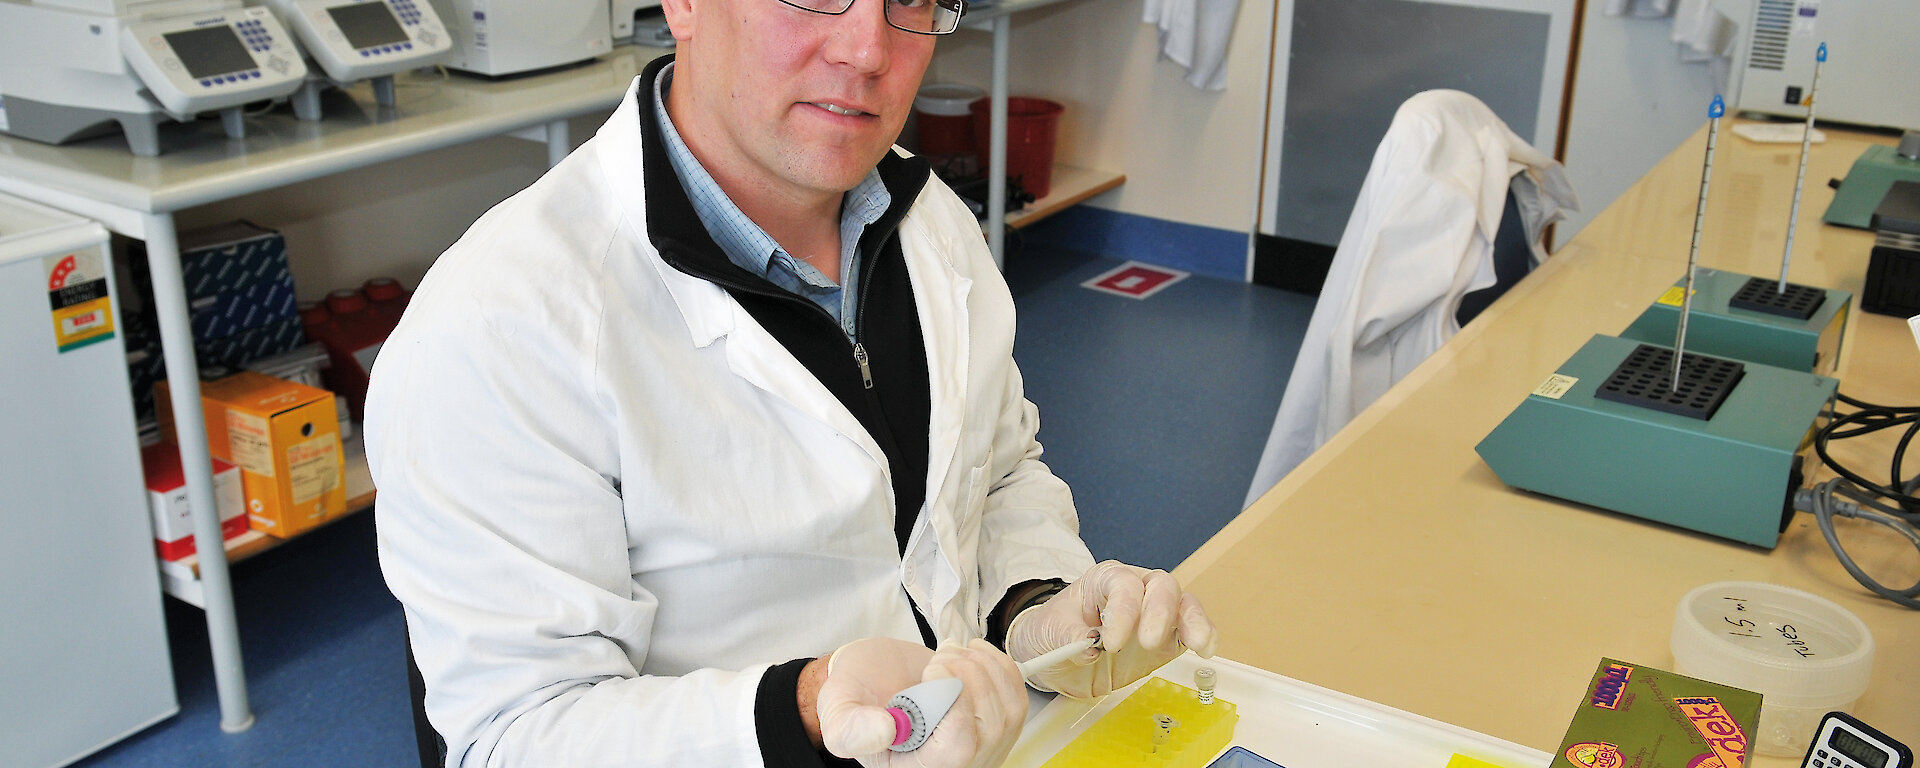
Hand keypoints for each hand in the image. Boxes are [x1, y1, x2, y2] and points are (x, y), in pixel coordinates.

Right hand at [816, 637, 1028, 767]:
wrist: (874, 680)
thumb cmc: (857, 696)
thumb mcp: (837, 712)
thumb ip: (848, 728)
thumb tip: (886, 730)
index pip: (960, 746)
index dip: (953, 699)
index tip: (929, 672)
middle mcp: (956, 767)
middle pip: (992, 725)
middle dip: (967, 674)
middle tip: (935, 661)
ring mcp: (982, 749)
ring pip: (1009, 708)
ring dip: (982, 667)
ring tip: (950, 658)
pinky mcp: (997, 725)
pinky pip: (1017, 697)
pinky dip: (999, 666)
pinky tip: (972, 658)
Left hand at [1006, 560, 1217, 697]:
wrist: (1057, 656)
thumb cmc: (1053, 631)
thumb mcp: (1047, 632)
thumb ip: (1066, 636)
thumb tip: (1088, 645)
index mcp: (1105, 579)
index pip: (1122, 584)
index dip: (1122, 610)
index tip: (1109, 641)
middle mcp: (1136, 590)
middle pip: (1160, 586)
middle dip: (1159, 612)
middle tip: (1147, 641)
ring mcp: (1154, 614)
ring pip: (1183, 605)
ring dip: (1192, 622)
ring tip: (1196, 642)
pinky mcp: (1166, 639)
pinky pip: (1191, 631)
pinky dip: (1203, 637)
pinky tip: (1205, 650)